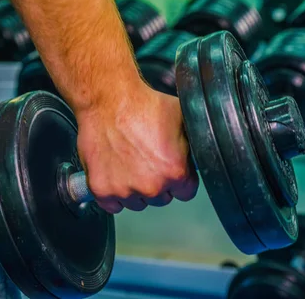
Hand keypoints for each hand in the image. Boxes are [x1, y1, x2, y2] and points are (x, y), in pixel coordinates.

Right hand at [75, 84, 198, 213]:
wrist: (109, 99)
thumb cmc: (143, 104)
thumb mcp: (182, 120)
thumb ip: (193, 145)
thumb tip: (203, 154)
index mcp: (175, 172)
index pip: (186, 192)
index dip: (180, 179)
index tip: (171, 169)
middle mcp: (151, 186)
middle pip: (162, 198)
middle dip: (158, 183)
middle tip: (148, 161)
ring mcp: (125, 190)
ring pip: (137, 203)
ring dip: (135, 189)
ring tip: (130, 164)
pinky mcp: (101, 189)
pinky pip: (112, 204)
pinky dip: (113, 193)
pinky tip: (116, 174)